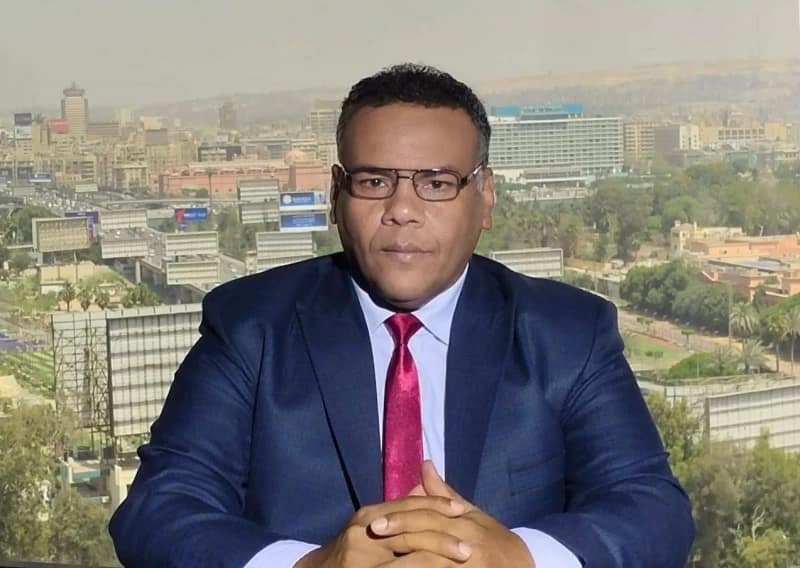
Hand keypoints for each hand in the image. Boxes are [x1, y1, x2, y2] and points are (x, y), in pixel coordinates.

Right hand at [294, 493, 472, 567]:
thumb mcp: (371, 525)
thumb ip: (397, 510)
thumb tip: (423, 487)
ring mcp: (363, 558)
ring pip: (409, 558)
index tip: (463, 512)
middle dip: (442, 540)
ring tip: (460, 562)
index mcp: (370, 515)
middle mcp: (365, 531)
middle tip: (468, 549)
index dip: (437, 507)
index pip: (409, 506)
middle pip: (411, 532)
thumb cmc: (349, 549)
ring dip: (437, 560)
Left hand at [370, 461, 534, 567]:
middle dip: (400, 536)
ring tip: (383, 564)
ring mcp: (470, 564)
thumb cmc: (494, 539)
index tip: (375, 523)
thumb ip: (444, 494)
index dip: (402, 519)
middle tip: (374, 536)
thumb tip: (424, 465)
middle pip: (429, 538)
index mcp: (464, 522)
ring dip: (408, 561)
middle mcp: (468, 542)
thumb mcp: (472, 514)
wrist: (524, 567)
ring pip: (434, 562)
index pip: (429, 517)